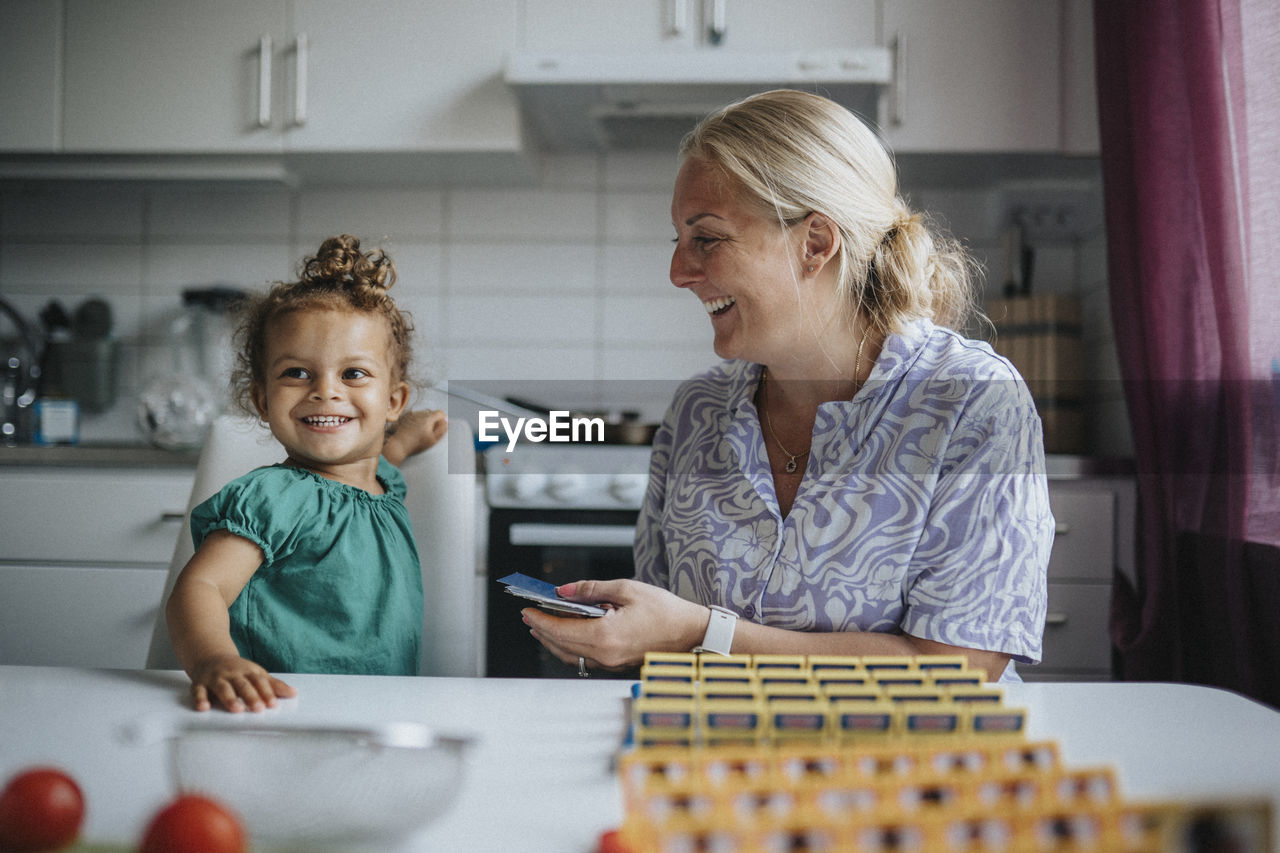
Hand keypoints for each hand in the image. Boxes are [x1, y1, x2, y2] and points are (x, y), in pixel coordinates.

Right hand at [189, 653, 296, 712]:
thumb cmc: (237, 670)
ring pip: (223, 687)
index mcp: (248, 672)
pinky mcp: (200, 682)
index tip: (274, 704)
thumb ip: (273, 685)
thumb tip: (294, 693)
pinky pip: (199, 690)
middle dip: (251, 696)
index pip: (259, 682)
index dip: (267, 692)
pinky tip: (204, 707)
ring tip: (237, 709)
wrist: (209, 655)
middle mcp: (232, 674)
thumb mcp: (256, 673)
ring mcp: (216, 677)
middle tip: (259, 709)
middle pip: (243, 685)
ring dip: (230, 698)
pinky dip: (201, 698)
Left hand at [383, 409, 448, 465]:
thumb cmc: (416, 443)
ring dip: (424, 420)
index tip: (440, 427)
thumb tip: (447, 422)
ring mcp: (411, 414)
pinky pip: (414, 416)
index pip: (440, 413)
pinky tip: (412, 430)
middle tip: (430, 431)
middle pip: (431, 413)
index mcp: (428, 417)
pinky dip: (415, 421)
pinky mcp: (404, 417)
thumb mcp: (433, 439)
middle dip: (433, 420)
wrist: (398, 444)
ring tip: (420, 432)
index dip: (443, 420)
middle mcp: (420, 413)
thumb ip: (442, 429)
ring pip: (422, 414)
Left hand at [522, 579, 708, 671]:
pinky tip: (568, 634)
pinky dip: (570, 646)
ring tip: (542, 625)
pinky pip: (585, 658)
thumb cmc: (665, 611)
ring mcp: (610, 663)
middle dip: (542, 629)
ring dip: (553, 640)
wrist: (691, 632)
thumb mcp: (626, 589)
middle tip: (530, 615)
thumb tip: (564, 591)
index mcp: (605, 636)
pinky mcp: (616, 664)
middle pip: (561, 645)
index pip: (560, 630)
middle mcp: (605, 654)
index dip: (540, 619)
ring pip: (571, 655)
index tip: (528, 609)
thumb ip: (591, 590)